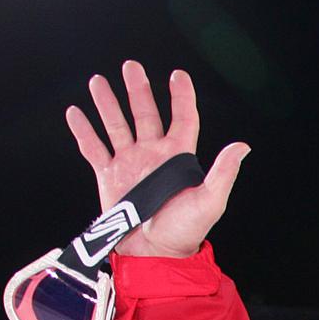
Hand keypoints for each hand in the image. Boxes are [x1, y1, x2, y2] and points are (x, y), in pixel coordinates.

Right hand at [65, 60, 248, 257]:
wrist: (154, 253)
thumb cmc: (185, 231)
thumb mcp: (210, 201)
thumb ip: (223, 173)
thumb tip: (243, 146)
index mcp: (178, 157)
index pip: (183, 119)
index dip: (181, 97)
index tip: (178, 75)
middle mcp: (153, 155)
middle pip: (146, 114)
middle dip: (138, 90)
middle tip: (131, 66)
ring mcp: (130, 164)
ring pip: (117, 126)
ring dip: (107, 104)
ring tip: (98, 81)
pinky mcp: (109, 176)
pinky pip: (94, 148)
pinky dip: (84, 131)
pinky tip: (75, 112)